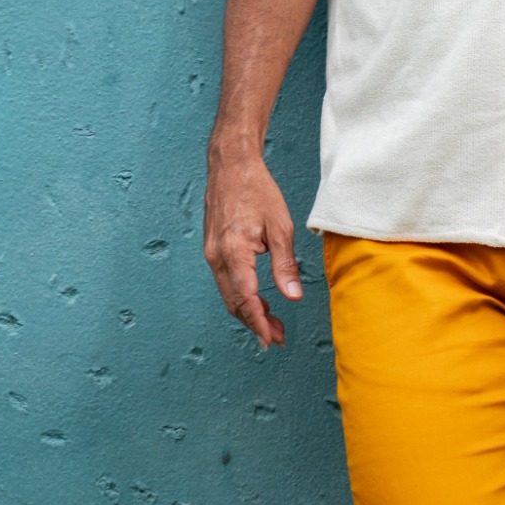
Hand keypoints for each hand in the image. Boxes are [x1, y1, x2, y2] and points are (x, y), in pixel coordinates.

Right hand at [203, 151, 301, 347]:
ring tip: (271, 322)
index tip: (271, 340)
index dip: (259, 323)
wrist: (231, 165)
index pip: (245, 299)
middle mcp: (216, 257)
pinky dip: (240, 295)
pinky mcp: (212, 249)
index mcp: (234, 252)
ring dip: (248, 311)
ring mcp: (211, 253)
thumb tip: (292, 297)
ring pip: (228, 293)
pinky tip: (256, 298)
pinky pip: (225, 281)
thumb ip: (285, 264)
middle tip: (277, 336)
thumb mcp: (280, 226)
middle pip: (234, 302)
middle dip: (255, 323)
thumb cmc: (257, 190)